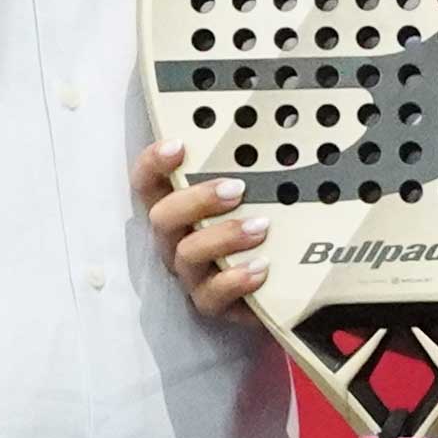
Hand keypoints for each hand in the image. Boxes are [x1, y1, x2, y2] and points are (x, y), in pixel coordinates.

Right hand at [136, 139, 271, 321]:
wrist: (289, 290)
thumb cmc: (268, 234)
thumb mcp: (258, 198)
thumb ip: (252, 173)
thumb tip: (277, 134)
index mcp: (180, 210)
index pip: (149, 183)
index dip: (153, 163)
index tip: (178, 146)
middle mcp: (177, 241)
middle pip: (162, 218)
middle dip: (197, 199)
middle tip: (236, 189)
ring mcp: (192, 275)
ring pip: (187, 254)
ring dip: (223, 236)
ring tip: (260, 227)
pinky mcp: (213, 304)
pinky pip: (212, 296)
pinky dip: (236, 280)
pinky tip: (261, 268)